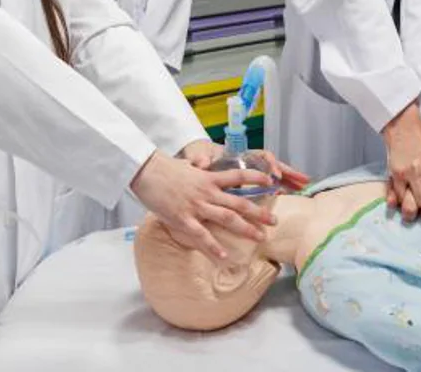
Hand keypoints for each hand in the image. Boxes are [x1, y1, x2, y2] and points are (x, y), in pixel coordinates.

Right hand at [130, 151, 275, 260]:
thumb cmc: (164, 168)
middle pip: (239, 202)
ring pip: (227, 218)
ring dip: (246, 228)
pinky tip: (224, 257)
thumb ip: (199, 167)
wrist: (146, 171)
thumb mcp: (187, 165)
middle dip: (259, 212)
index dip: (257, 178)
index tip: (272, 182)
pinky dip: (213, 247)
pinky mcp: (183, 218)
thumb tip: (203, 163)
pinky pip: (201, 235)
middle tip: (275, 221)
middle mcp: (208, 192)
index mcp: (209, 178)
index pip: (239, 176)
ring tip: (261, 237)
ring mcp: (197, 206)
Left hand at [179, 140, 309, 190]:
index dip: (269, 165)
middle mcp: (247, 162)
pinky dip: (280, 187)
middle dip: (288, 173)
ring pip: (274, 174)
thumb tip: (202, 163)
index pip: (260, 157)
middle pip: (273, 165)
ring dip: (289, 179)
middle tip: (303, 181)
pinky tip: (290, 193)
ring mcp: (249, 170)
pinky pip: (267, 184)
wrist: (192, 158)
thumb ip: (199, 159)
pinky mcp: (246, 181)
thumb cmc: (197, 154)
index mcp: (238, 155)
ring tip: (304, 186)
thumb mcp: (196, 155)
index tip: (274, 177)